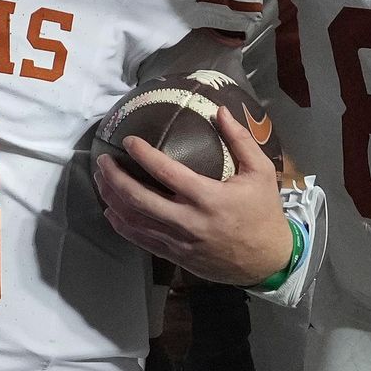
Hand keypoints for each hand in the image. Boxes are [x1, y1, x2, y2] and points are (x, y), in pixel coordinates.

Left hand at [91, 105, 291, 286]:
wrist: (268, 260)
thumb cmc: (264, 212)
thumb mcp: (260, 172)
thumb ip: (240, 139)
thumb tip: (220, 110)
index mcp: (208, 197)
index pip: (166, 172)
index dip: (142, 154)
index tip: (128, 141)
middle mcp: (189, 220)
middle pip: (138, 199)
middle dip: (114, 178)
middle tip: (103, 162)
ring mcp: (179, 241)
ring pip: (134, 221)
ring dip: (112, 199)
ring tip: (101, 181)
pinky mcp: (176, 256)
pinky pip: (141, 240)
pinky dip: (122, 225)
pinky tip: (111, 211)